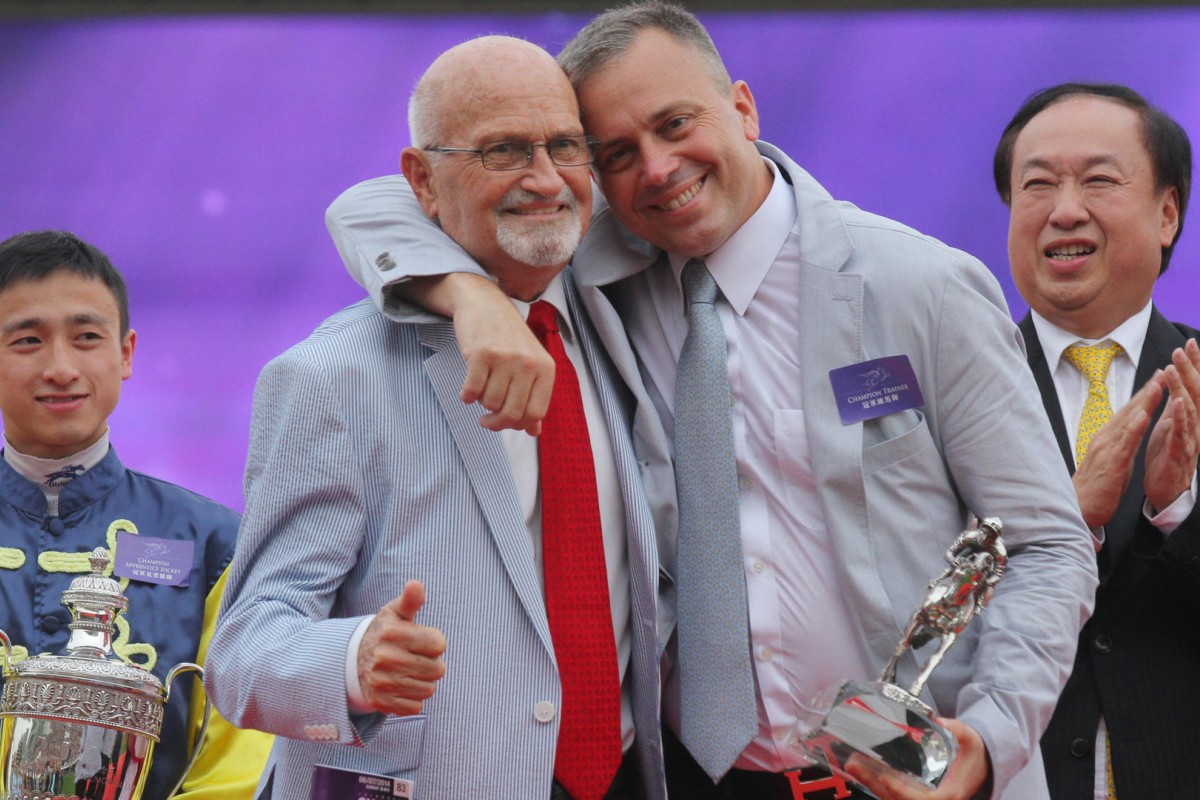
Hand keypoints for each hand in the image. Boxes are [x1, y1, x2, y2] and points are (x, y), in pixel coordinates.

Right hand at [357, 580, 447, 715]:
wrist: (353, 661)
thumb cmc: (385, 634)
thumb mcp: (395, 613)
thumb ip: (410, 600)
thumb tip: (416, 584)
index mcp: (392, 633)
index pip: (439, 644)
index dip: (435, 642)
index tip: (422, 641)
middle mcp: (386, 657)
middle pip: (437, 669)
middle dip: (431, 663)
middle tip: (415, 658)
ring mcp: (382, 681)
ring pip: (428, 689)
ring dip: (422, 682)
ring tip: (407, 671)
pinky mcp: (381, 702)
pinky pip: (415, 706)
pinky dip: (412, 698)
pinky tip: (400, 686)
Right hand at [401, 273, 552, 435]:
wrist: (485, 303)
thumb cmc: (508, 337)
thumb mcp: (529, 364)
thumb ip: (533, 397)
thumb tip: (534, 432)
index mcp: (545, 369)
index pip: (536, 413)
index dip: (519, 425)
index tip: (506, 423)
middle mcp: (528, 363)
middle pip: (512, 413)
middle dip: (496, 423)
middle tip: (487, 420)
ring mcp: (505, 358)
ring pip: (490, 403)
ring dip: (482, 404)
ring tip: (481, 391)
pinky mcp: (481, 354)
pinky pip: (472, 391)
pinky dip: (466, 396)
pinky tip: (467, 391)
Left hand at [846, 718, 990, 799]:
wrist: (981, 762)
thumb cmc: (975, 751)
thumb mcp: (969, 737)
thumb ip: (955, 729)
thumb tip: (937, 721)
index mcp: (950, 793)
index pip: (924, 799)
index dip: (902, 791)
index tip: (884, 777)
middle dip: (875, 784)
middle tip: (853, 764)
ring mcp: (925, 798)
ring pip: (894, 798)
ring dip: (872, 783)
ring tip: (852, 764)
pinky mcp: (917, 794)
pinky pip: (894, 794)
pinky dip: (877, 783)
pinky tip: (862, 769)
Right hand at [1072, 373, 1162, 527]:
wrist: (1079, 508)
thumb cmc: (1097, 486)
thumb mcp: (1114, 460)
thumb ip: (1124, 443)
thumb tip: (1135, 430)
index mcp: (1107, 437)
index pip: (1129, 412)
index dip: (1144, 395)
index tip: (1158, 379)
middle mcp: (1105, 438)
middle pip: (1129, 410)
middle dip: (1147, 391)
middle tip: (1162, 372)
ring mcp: (1106, 448)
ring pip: (1128, 421)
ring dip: (1143, 402)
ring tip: (1157, 385)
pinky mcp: (1111, 462)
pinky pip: (1125, 442)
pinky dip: (1135, 426)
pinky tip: (1144, 414)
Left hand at [1144, 339, 1199, 512]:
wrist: (1166, 489)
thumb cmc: (1168, 455)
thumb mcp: (1170, 423)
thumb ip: (1174, 402)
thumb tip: (1173, 378)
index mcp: (1190, 416)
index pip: (1194, 385)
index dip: (1195, 364)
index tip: (1190, 341)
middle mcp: (1195, 425)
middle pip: (1196, 392)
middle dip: (1191, 369)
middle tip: (1182, 347)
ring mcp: (1190, 439)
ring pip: (1189, 409)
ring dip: (1182, 388)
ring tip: (1175, 369)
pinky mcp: (1180, 453)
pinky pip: (1182, 434)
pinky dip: (1181, 418)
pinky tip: (1178, 403)